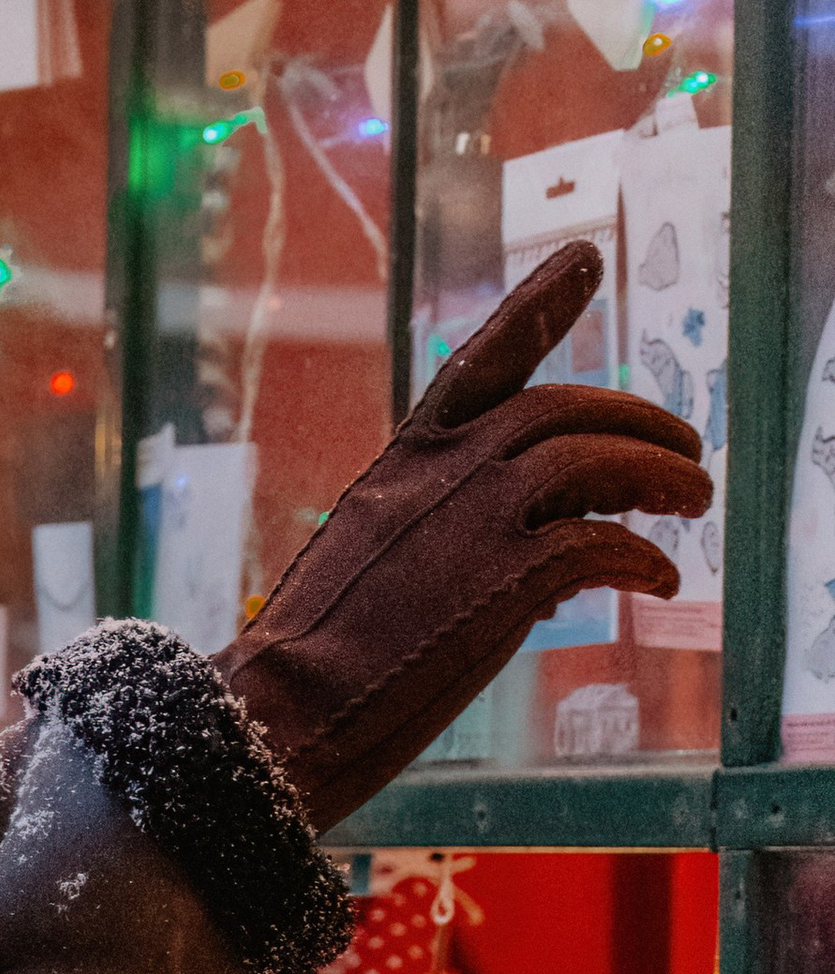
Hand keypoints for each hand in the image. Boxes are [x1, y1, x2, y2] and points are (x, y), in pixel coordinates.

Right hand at [218, 244, 709, 831]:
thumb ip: (451, 550)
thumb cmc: (312, 668)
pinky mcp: (502, 578)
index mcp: (398, 467)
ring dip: (660, 476)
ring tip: (694, 502)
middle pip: (563, 411)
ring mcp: (472, 521)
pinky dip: (642, 557)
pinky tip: (657, 581)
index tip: (584, 260)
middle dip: (638, 421)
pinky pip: (602, 544)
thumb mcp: (375, 577)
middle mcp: (439, 476)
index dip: (537, 305)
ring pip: (596, 462)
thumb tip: (548, 572)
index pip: (478, 363)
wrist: (279, 713)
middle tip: (685, 448)